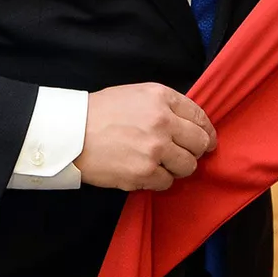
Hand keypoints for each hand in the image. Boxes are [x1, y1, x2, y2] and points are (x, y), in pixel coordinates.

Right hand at [77, 82, 216, 191]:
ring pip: (188, 166)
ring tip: (160, 163)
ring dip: (177, 167)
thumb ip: (166, 105)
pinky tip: (145, 171)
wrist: (70, 134)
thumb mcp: (137, 94)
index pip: (200, 116)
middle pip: (200, 143)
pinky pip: (167, 182)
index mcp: (162, 98)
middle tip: (184, 154)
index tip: (207, 140)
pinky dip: (159, 180)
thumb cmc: (100, 112)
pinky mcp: (144, 173)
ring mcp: (155, 149)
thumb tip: (190, 124)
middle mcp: (163, 122)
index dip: (207, 131)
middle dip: (195, 151)